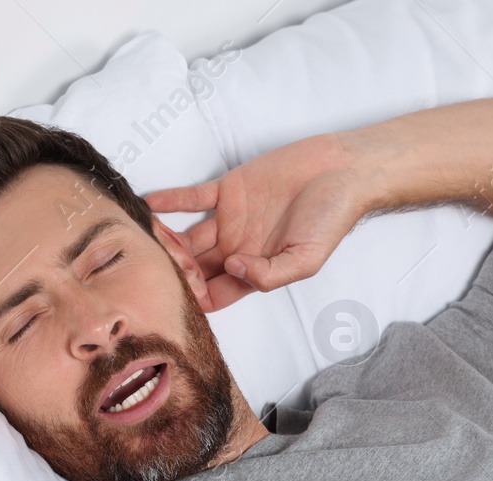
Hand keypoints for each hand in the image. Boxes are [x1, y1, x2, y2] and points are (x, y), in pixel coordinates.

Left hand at [146, 132, 365, 310]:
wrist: (342, 171)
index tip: (184, 293)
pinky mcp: (227, 189)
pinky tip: (150, 204)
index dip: (196, 297)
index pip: (213, 295)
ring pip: (187, 236)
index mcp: (253, 271)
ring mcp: (229, 220)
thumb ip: (269, 275)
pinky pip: (191, 198)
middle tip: (160, 266)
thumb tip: (234, 269)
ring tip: (149, 240)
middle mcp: (236, 249)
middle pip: (193, 269)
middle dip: (175, 272)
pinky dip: (169, 201)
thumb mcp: (306, 260)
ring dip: (167, 240)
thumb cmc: (332, 218)